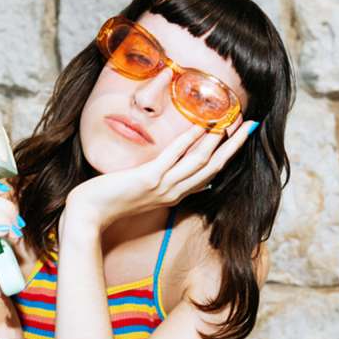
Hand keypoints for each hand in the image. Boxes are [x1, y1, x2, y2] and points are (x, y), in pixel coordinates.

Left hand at [65, 115, 258, 231]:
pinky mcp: (148, 180)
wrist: (88, 215)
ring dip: (218, 142)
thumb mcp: (139, 191)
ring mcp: (162, 187)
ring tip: (232, 122)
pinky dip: (189, 141)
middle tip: (250, 125)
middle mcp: (173, 192)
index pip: (208, 175)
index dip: (227, 156)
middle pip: (212, 167)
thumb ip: (155, 179)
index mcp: (173, 195)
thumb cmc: (108, 201)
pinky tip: (200, 127)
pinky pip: (173, 158)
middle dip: (233, 146)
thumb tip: (163, 164)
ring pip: (199, 163)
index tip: (240, 137)